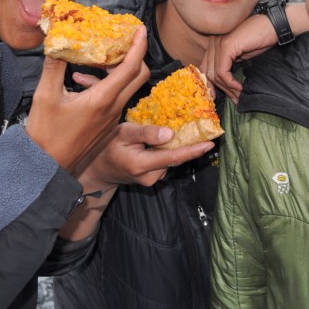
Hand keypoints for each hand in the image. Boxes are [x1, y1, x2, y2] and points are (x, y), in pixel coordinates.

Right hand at [26, 26, 150, 171]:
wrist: (46, 166)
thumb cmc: (45, 134)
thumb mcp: (45, 96)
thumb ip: (54, 67)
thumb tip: (58, 42)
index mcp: (102, 99)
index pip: (130, 67)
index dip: (138, 46)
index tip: (141, 29)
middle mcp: (113, 108)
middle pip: (139, 76)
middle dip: (136, 55)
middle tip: (122, 41)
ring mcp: (112, 117)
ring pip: (128, 87)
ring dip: (122, 69)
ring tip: (102, 57)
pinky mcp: (107, 124)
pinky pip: (118, 98)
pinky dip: (112, 83)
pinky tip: (89, 80)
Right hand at [75, 122, 214, 192]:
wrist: (97, 170)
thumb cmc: (107, 147)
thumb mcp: (122, 134)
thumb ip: (145, 133)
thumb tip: (170, 134)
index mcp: (141, 165)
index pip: (173, 158)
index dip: (193, 150)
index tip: (210, 143)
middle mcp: (150, 176)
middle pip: (176, 158)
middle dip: (190, 145)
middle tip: (203, 129)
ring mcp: (151, 180)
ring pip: (171, 160)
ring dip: (179, 147)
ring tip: (185, 130)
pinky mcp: (153, 178)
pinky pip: (166, 162)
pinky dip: (170, 151)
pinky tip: (168, 140)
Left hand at [201, 14, 276, 102]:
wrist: (273, 26)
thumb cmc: (260, 39)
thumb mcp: (241, 55)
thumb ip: (229, 65)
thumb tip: (224, 84)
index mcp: (214, 43)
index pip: (205, 67)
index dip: (209, 84)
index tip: (216, 97)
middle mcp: (213, 42)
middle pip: (208, 72)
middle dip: (220, 89)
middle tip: (234, 99)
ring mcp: (218, 43)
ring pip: (214, 74)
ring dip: (227, 88)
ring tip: (239, 95)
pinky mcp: (226, 46)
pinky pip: (222, 71)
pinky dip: (229, 82)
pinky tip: (239, 87)